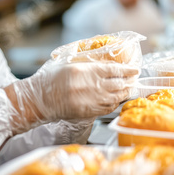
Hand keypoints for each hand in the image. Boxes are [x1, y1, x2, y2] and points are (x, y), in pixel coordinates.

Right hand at [5, 60, 138, 132]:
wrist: (38, 100)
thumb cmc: (48, 80)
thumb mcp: (66, 64)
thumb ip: (85, 63)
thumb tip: (104, 62)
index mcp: (84, 71)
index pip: (114, 70)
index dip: (127, 70)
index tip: (135, 69)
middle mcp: (89, 86)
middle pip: (118, 84)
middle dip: (130, 82)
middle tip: (135, 79)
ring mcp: (89, 100)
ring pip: (115, 97)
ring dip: (125, 92)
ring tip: (129, 89)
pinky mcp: (87, 112)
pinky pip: (107, 108)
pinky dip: (115, 103)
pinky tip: (116, 99)